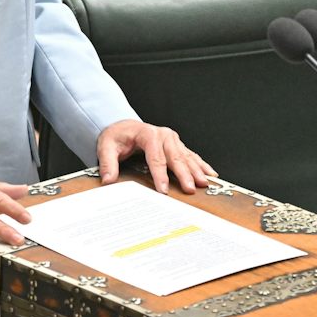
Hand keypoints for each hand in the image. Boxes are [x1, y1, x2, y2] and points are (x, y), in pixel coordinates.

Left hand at [95, 119, 212, 193]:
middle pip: (175, 157)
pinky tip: (210, 174)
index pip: (155, 157)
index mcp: (147, 134)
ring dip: (196, 170)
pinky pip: (191, 155)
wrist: (123, 127)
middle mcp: (163, 135)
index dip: (159, 175)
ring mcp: (172, 139)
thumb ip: (107, 162)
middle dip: (184, 174)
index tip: (163, 190)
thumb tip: (108, 179)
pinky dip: (201, 165)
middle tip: (190, 189)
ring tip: (204, 184)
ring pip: (186, 156)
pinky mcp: (177, 145)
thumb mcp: (106, 146)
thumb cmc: (117, 136)